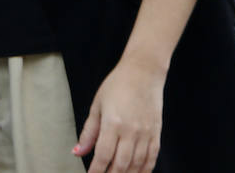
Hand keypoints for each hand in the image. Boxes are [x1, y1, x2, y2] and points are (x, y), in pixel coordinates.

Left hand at [74, 58, 165, 172]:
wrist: (143, 71)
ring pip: (137, 165)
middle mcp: (131, 131)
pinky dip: (144, 170)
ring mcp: (146, 133)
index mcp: (113, 123)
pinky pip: (152, 158)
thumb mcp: (97, 105)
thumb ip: (88, 132)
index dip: (96, 171)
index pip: (103, 155)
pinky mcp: (156, 133)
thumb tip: (77, 153)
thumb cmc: (117, 85)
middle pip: (120, 164)